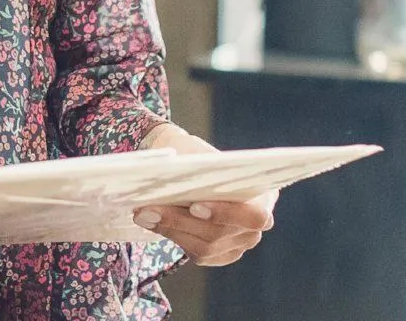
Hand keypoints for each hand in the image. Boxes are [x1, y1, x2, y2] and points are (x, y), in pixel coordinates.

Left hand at [133, 123, 276, 266]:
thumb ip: (193, 167)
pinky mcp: (219, 254)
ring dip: (170, 229)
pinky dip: (172, 236)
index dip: (225, 213)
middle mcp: (255, 226)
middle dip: (181, 221)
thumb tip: (171, 177)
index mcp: (263, 195)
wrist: (189, 166)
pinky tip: (150, 222)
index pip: (253, 215)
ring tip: (142, 214)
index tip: (194, 205)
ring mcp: (238, 243)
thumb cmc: (196, 154)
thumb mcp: (196, 152)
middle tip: (148, 210)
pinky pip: (197, 252)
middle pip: (221, 233)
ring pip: (206, 247)